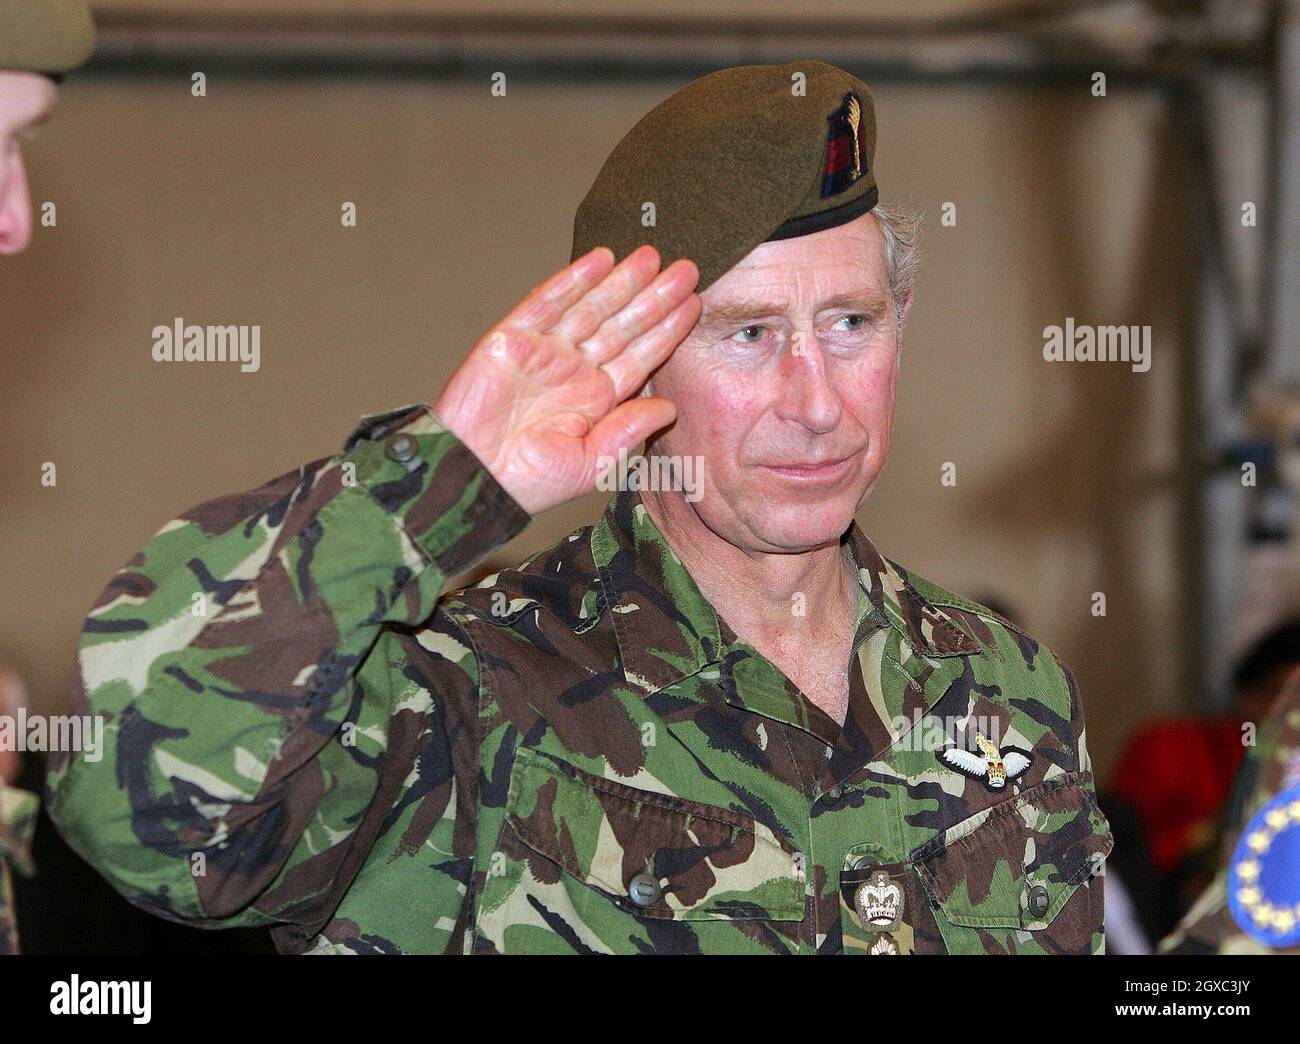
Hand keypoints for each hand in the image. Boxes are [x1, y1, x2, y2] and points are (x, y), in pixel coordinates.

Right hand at [433, 246, 700, 514]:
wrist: (474, 478)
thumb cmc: (529, 482)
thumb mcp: (592, 463)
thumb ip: (629, 431)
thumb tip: (670, 407)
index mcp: (597, 399)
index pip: (640, 355)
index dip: (666, 329)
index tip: (693, 305)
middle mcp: (575, 370)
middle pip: (622, 325)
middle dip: (653, 297)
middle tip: (686, 269)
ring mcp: (544, 351)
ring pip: (591, 308)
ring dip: (620, 281)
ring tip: (651, 257)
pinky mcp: (511, 338)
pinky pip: (546, 302)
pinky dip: (572, 281)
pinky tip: (600, 260)